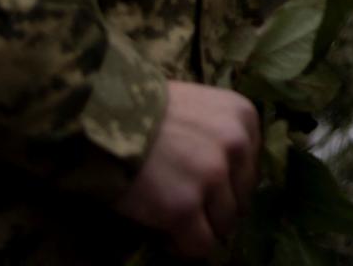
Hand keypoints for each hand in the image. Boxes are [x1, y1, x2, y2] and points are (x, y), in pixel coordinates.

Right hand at [113, 81, 259, 258]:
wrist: (102, 117)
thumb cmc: (145, 109)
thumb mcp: (200, 106)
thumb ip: (221, 135)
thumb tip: (229, 177)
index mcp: (244, 117)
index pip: (250, 168)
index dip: (227, 182)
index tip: (203, 186)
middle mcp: (236, 145)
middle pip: (241, 198)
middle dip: (216, 207)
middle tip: (188, 205)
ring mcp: (211, 176)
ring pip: (223, 225)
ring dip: (201, 227)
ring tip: (174, 219)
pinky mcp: (184, 207)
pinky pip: (200, 245)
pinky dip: (184, 246)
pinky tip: (166, 235)